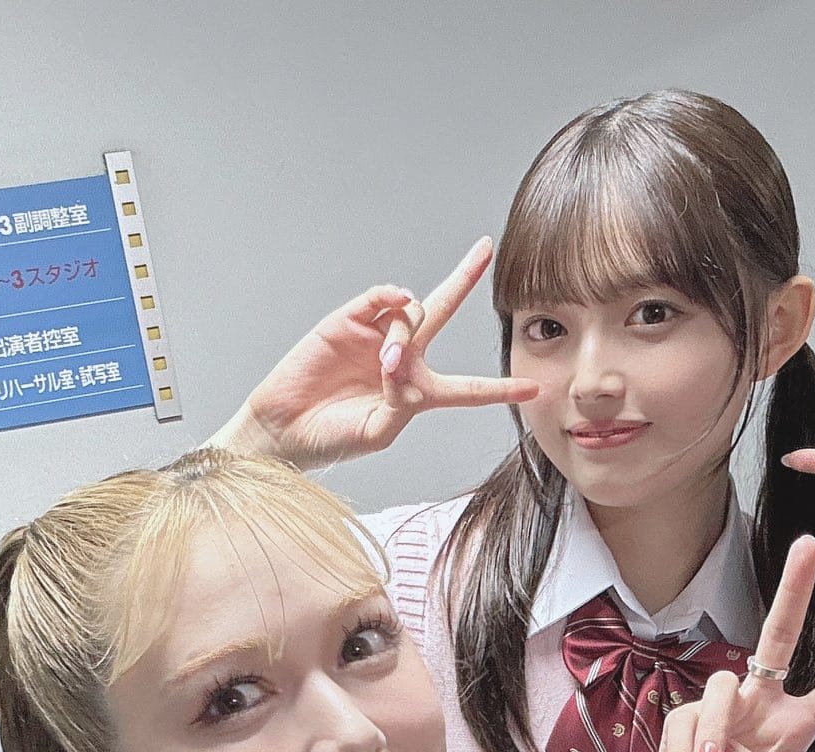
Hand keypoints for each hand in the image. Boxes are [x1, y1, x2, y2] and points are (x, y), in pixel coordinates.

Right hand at [209, 238, 536, 468]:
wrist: (282, 430)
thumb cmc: (330, 439)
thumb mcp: (378, 433)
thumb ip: (402, 402)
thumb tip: (402, 360)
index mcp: (416, 393)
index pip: (467, 389)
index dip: (498, 389)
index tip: (532, 387)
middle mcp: (400, 357)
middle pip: (441, 312)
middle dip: (464, 278)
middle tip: (485, 249)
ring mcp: (374, 336)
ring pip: (412, 313)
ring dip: (406, 334)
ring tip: (383, 363)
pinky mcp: (348, 321)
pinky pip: (380, 298)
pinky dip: (391, 297)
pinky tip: (395, 303)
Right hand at [651, 537, 814, 751]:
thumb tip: (726, 750)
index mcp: (797, 722)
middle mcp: (763, 703)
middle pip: (778, 635)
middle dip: (793, 589)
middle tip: (808, 546)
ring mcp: (724, 707)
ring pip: (721, 688)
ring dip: (714, 732)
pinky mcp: (685, 716)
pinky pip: (686, 721)